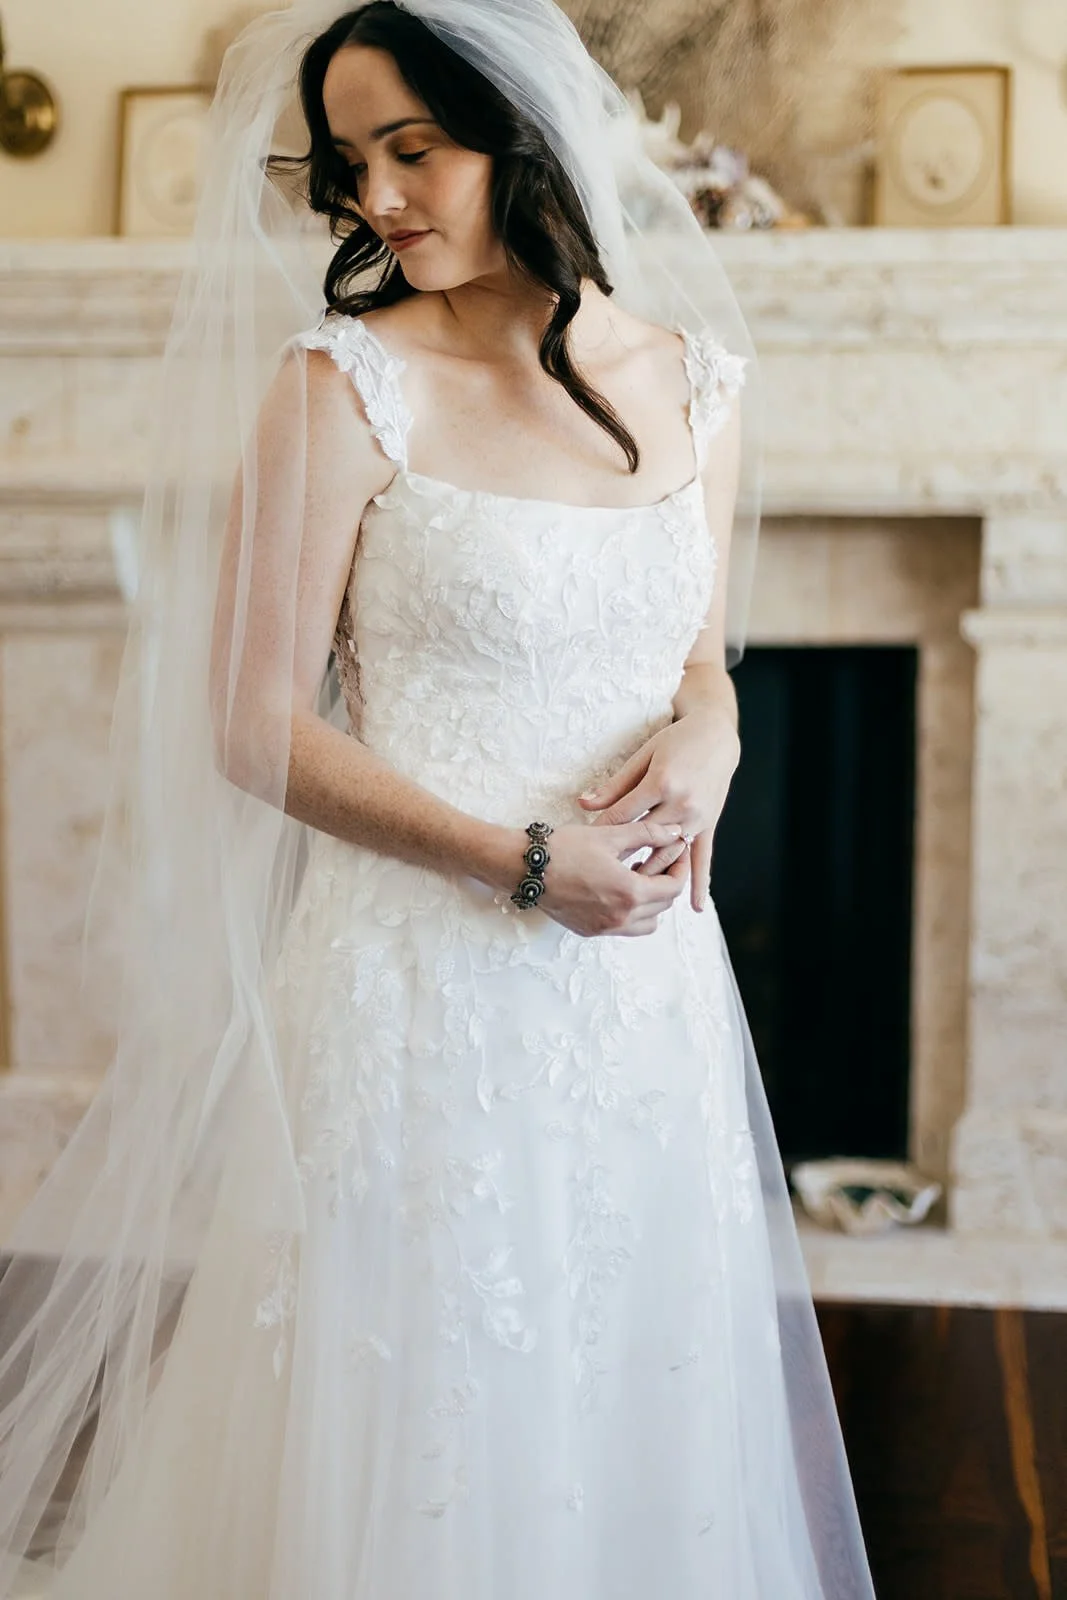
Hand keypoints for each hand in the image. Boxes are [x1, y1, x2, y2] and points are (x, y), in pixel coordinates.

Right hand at [494, 820, 688, 937]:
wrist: (525, 868)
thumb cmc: (564, 848)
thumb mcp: (610, 835)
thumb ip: (648, 833)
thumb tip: (675, 832)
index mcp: (630, 893)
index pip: (673, 888)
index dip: (681, 867)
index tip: (677, 851)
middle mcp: (621, 917)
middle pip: (664, 906)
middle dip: (668, 882)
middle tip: (661, 859)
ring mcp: (605, 927)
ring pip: (647, 923)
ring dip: (652, 903)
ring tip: (638, 876)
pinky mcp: (590, 930)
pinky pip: (624, 928)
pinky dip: (631, 912)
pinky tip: (618, 888)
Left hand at [578, 710, 739, 911]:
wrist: (716, 736)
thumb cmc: (675, 742)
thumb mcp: (642, 757)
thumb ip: (614, 786)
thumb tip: (583, 804)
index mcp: (660, 783)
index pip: (623, 816)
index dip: (601, 832)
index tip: (584, 849)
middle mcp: (681, 803)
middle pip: (646, 841)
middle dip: (623, 860)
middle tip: (602, 880)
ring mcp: (697, 816)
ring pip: (671, 854)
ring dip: (652, 874)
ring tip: (632, 889)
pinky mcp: (710, 824)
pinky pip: (704, 858)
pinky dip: (700, 882)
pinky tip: (694, 906)